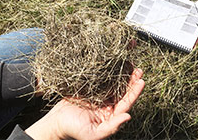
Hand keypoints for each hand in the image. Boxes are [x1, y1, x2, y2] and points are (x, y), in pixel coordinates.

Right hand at [25, 68, 144, 139]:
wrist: (56, 122)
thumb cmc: (74, 130)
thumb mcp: (94, 133)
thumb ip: (112, 127)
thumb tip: (128, 116)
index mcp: (111, 115)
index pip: (126, 103)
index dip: (135, 92)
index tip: (141, 81)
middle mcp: (108, 105)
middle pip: (123, 92)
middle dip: (132, 81)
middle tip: (139, 70)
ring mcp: (100, 96)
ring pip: (115, 84)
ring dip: (123, 75)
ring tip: (131, 64)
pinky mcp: (92, 88)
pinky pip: (103, 79)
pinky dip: (109, 72)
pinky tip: (114, 64)